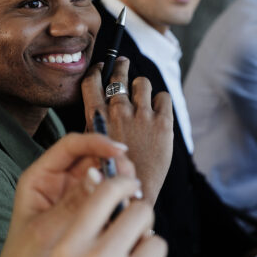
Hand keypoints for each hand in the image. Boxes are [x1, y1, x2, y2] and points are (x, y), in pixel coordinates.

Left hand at [0, 133, 137, 256]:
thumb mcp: (46, 232)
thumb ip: (72, 204)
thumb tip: (98, 176)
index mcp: (40, 178)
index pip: (70, 146)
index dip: (96, 142)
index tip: (119, 151)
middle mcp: (58, 183)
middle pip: (93, 158)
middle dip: (115, 164)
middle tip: (132, 181)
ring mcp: (74, 199)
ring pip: (105, 178)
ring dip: (122, 184)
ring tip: (136, 199)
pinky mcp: (88, 216)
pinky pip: (109, 201)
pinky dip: (123, 203)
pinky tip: (133, 214)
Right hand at [5, 182, 166, 256]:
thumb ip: (84, 241)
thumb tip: (116, 211)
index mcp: (69, 249)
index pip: (105, 194)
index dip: (123, 185)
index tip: (129, 185)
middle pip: (140, 213)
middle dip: (141, 220)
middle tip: (136, 233)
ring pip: (157, 245)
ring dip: (148, 255)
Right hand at [82, 57, 174, 204]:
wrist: (132, 193)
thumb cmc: (111, 170)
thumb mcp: (93, 144)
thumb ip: (96, 122)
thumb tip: (99, 101)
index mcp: (97, 117)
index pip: (92, 81)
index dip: (98, 70)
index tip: (102, 66)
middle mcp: (118, 112)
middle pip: (119, 76)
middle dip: (121, 67)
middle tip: (123, 64)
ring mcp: (142, 116)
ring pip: (142, 83)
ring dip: (141, 87)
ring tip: (142, 92)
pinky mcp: (163, 123)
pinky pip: (164, 97)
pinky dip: (160, 100)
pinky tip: (157, 110)